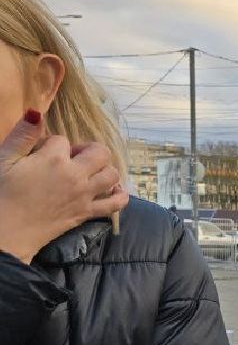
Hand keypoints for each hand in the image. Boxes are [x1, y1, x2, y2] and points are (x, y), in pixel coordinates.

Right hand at [0, 113, 126, 262]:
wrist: (6, 232)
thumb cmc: (1, 194)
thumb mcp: (4, 159)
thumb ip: (22, 135)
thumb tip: (36, 112)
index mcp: (53, 158)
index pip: (61, 139)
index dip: (50, 144)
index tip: (39, 154)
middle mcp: (75, 175)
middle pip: (99, 152)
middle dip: (88, 150)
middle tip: (71, 158)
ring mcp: (85, 195)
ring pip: (112, 174)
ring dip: (104, 169)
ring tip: (89, 172)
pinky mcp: (87, 213)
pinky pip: (116, 204)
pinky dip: (119, 196)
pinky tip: (112, 191)